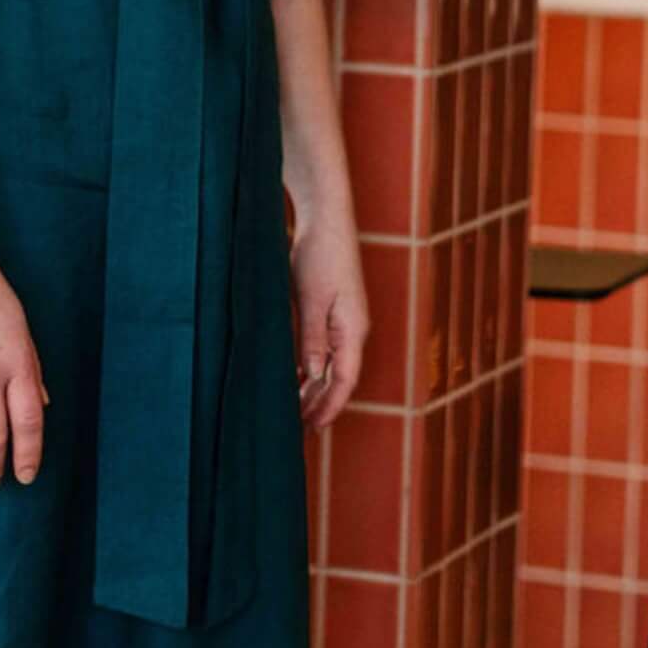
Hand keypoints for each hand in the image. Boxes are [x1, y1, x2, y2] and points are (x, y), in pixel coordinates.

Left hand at [289, 200, 366, 432]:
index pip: (345, 380)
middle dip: (321, 403)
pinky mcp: (332, 310)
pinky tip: (296, 376)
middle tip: (298, 428)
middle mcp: (353, 329)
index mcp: (353, 329)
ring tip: (294, 408)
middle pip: (339, 377)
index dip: (330, 406)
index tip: (315, 428)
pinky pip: (325, 348)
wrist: (326, 219)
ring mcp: (344, 320)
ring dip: (314, 387)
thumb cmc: (320, 255)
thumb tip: (314, 375)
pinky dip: (312, 366)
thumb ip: (312, 338)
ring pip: (331, 364)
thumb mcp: (311, 299)